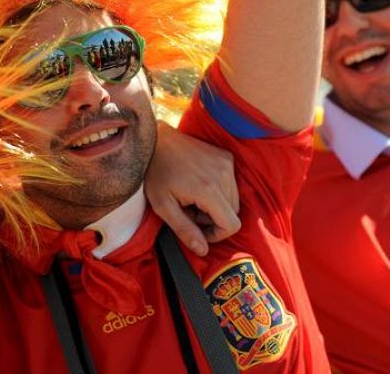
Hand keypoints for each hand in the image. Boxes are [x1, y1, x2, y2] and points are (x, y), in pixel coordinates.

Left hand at [146, 121, 239, 255]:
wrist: (156, 140)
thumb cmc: (155, 172)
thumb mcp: (162, 205)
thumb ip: (184, 230)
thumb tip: (203, 250)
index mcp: (208, 189)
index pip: (231, 225)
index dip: (216, 234)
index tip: (197, 228)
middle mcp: (223, 174)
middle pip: (233, 213)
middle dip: (213, 219)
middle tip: (188, 210)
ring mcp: (226, 163)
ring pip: (233, 200)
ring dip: (216, 205)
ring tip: (191, 197)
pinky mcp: (226, 156)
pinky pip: (232, 184)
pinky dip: (219, 190)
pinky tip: (198, 184)